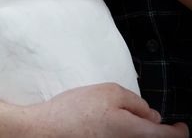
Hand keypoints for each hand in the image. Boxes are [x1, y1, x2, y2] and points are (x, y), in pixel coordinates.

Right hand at [21, 83, 188, 137]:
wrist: (47, 129)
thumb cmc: (76, 110)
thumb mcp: (110, 92)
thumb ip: (136, 102)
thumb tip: (150, 115)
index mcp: (135, 133)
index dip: (180, 132)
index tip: (181, 126)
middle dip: (151, 126)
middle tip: (141, 113)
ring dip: (134, 128)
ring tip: (115, 114)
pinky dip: (121, 132)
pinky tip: (104, 122)